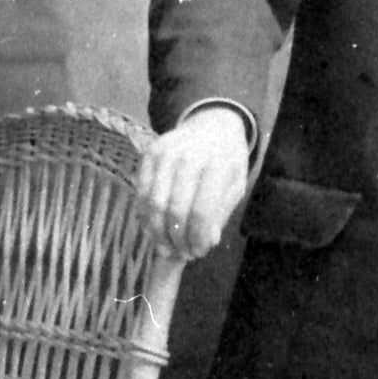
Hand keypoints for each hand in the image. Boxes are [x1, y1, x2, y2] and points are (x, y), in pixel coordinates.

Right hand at [136, 105, 249, 258]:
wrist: (212, 124)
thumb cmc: (228, 159)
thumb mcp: (236, 184)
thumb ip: (221, 212)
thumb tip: (207, 241)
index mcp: (217, 165)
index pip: (201, 211)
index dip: (198, 238)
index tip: (199, 252)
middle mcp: (188, 157)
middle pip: (175, 210)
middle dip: (178, 239)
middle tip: (183, 255)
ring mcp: (164, 153)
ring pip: (154, 204)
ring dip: (159, 233)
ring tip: (167, 248)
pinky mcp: (148, 154)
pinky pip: (141, 193)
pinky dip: (147, 217)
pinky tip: (156, 230)